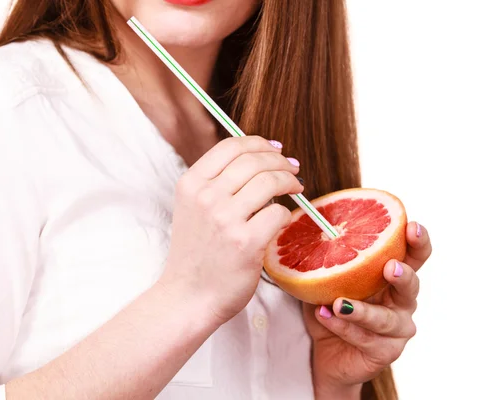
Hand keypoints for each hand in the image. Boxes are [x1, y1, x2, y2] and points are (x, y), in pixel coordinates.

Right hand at [161, 136, 303, 324]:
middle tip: (293, 168)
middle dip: (280, 160)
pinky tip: (283, 219)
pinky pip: (278, 213)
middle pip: (254, 160)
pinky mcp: (245, 242)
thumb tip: (259, 157)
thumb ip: (216, 183)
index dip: (258, 143)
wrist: (188, 296)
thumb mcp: (192, 209)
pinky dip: (286, 213)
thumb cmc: (196, 254)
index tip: (275, 149)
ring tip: (296, 187)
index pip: (230, 146)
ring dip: (290, 181)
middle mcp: (205, 197)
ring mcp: (225, 219)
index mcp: (190, 184)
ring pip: (270, 181)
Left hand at [303, 222, 431, 394]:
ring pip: (385, 319)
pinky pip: (364, 338)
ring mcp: (397, 329)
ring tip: (338, 303)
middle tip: (390, 267)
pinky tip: (324, 316)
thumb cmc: (331, 308)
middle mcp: (402, 302)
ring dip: (362, 310)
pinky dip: (343, 326)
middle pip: (412, 286)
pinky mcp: (385, 352)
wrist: (327, 353)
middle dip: (403, 275)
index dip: (418, 241)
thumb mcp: (327, 279)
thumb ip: (327, 258)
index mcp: (392, 277)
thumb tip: (308, 229)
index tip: (411, 227)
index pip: (414, 256)